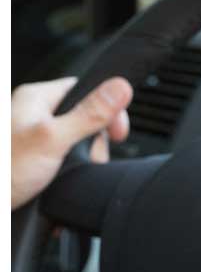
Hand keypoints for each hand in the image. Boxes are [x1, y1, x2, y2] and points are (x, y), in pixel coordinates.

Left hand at [11, 77, 132, 209]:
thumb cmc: (3, 172)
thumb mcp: (53, 140)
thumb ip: (89, 114)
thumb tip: (119, 87)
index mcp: (37, 98)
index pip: (88, 90)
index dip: (108, 109)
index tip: (117, 132)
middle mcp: (36, 114)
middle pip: (88, 120)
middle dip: (93, 145)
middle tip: (82, 160)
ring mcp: (37, 138)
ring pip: (79, 145)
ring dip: (81, 164)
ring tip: (65, 177)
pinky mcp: (38, 160)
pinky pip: (67, 163)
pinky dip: (70, 175)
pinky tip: (62, 184)